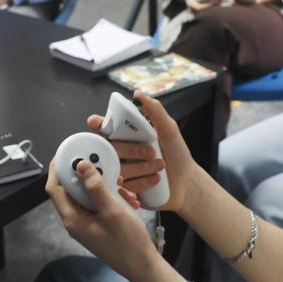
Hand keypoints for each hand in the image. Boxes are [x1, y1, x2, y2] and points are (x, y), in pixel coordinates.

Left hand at [46, 159, 159, 281]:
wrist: (143, 266)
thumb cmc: (128, 242)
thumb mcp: (113, 211)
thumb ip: (95, 187)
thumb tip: (80, 165)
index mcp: (72, 219)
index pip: (54, 189)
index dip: (57, 168)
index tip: (66, 151)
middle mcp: (76, 221)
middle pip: (71, 189)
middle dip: (84, 174)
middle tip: (99, 161)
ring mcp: (87, 223)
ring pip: (88, 195)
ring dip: (102, 185)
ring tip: (120, 181)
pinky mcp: (98, 225)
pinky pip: (99, 204)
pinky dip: (111, 197)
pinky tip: (128, 197)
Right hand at [89, 91, 201, 214]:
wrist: (186, 182)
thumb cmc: (177, 153)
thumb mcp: (169, 129)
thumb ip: (154, 110)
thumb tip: (138, 93)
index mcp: (128, 135)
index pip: (106, 127)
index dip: (98, 124)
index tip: (96, 122)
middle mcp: (121, 152)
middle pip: (111, 148)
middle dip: (132, 150)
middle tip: (152, 151)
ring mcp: (122, 170)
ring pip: (118, 168)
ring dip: (141, 167)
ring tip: (160, 166)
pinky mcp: (126, 188)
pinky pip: (124, 186)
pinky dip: (141, 182)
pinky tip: (155, 179)